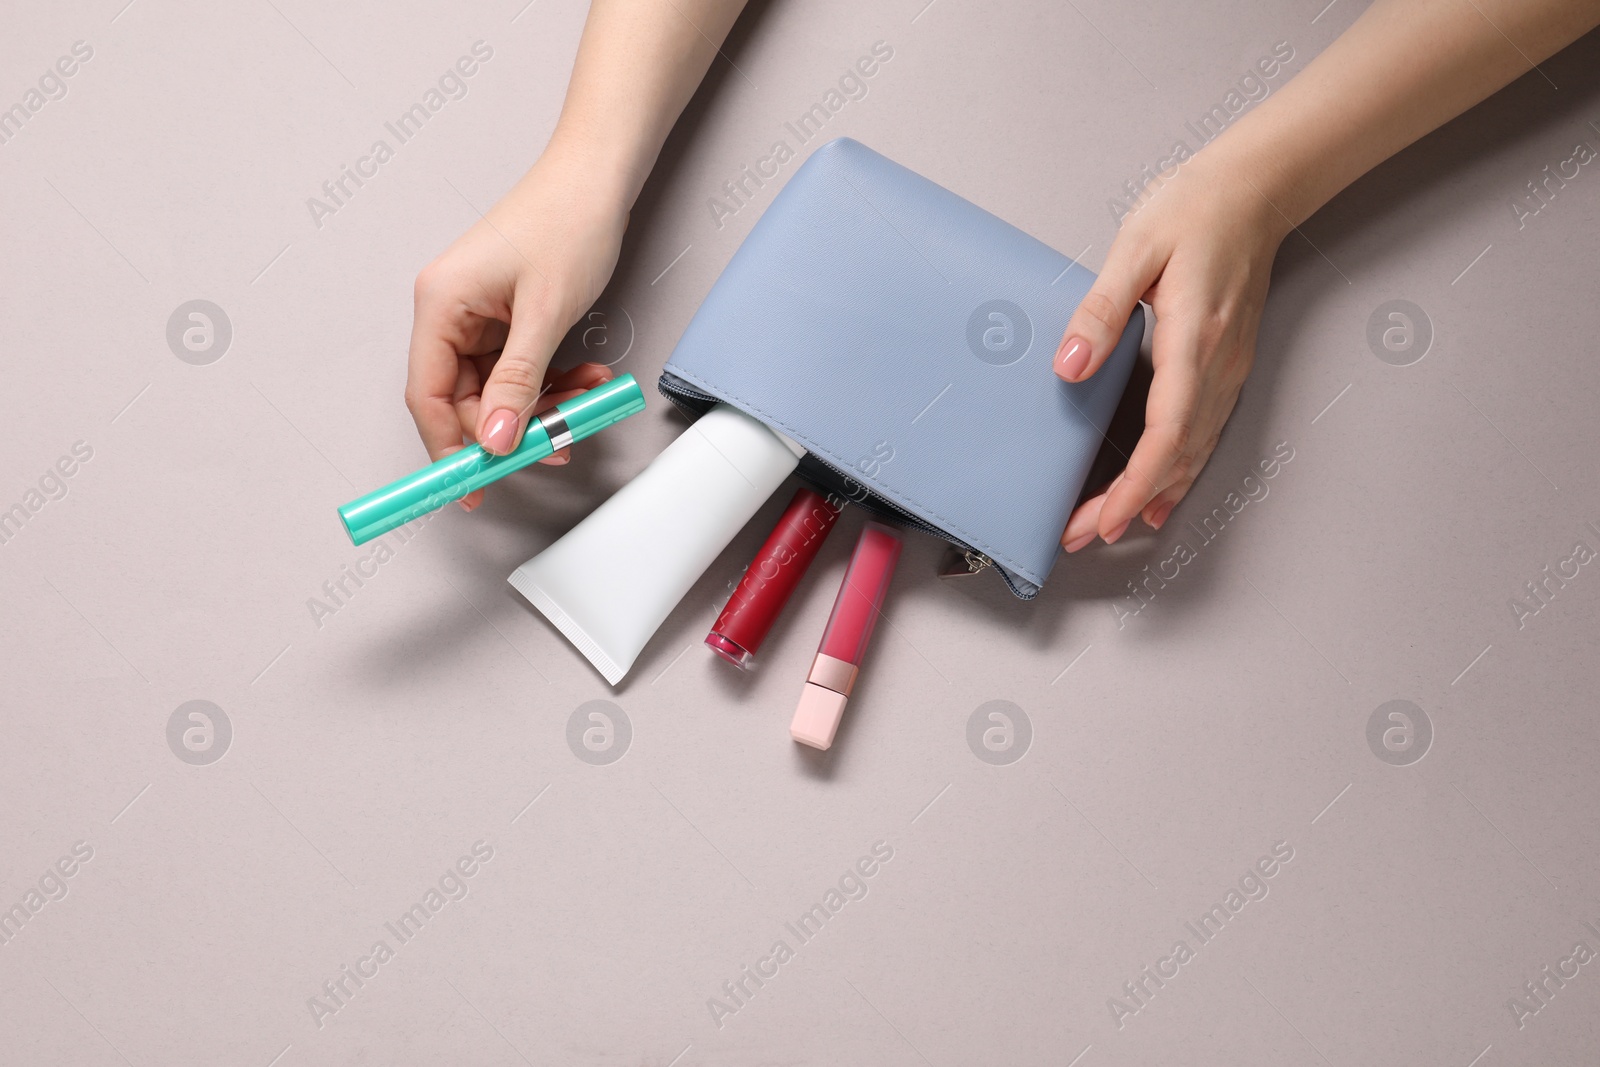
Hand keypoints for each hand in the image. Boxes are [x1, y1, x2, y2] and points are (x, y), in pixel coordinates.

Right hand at [404, 149, 628, 510]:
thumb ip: (517, 383)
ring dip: (541, 407)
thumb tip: (493, 439)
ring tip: (585, 404)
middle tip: (555, 446)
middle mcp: (449, 311)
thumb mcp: (545, 313)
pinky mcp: (505, 317)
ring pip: (497, 389)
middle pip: (463, 399)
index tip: (473, 487)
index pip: (427, 395)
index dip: (446, 448)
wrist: (599, 176)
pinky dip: (551, 383)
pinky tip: (586, 380)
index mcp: (439, 304)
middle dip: (511, 428)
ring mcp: (478, 315)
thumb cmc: (568, 222)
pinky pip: (519, 369)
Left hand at [1054, 151, 1290, 550]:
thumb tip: (1070, 367)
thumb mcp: (1135, 247)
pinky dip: (1179, 473)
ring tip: (1109, 528)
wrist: (1256, 189)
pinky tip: (1160, 499)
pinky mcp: (1228, 366)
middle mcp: (1219, 365)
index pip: (1167, 432)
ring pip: (1193, 452)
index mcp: (1194, 338)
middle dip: (1130, 504)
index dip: (1137, 483)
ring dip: (1152, 496)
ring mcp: (1229, 369)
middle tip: (1083, 535)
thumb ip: (1101, 311)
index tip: (1107, 517)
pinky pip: (1204, 435)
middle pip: (1176, 456)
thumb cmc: (1195, 209)